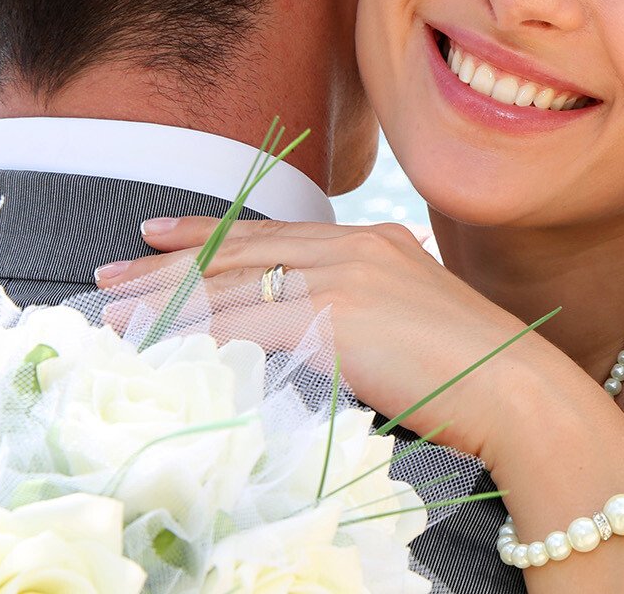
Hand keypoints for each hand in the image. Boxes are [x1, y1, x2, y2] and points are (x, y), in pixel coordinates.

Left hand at [94, 217, 570, 459]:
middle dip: (165, 263)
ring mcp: (343, 275)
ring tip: (110, 312)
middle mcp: (354, 246)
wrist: (515, 389)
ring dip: (162, 299)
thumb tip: (319, 341)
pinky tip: (154, 343)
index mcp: (375, 243)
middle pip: (239, 251)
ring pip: (229, 283)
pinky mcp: (333, 313)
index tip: (159, 238)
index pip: (274, 235)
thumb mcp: (415, 328)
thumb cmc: (475, 377)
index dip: (208, 237)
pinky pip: (241, 321)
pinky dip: (190, 331)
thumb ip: (368, 319)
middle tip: (108, 274)